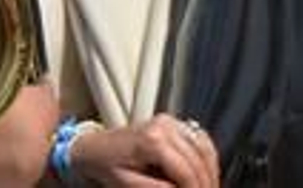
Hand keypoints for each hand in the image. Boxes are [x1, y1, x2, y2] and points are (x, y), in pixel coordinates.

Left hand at [71, 115, 218, 187]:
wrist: (91, 148)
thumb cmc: (106, 167)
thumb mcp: (127, 185)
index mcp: (152, 141)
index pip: (188, 173)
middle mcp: (163, 126)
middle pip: (199, 162)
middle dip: (206, 184)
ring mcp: (168, 121)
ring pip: (205, 150)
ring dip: (211, 172)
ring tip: (208, 187)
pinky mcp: (171, 122)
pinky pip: (200, 140)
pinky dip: (206, 158)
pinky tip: (204, 173)